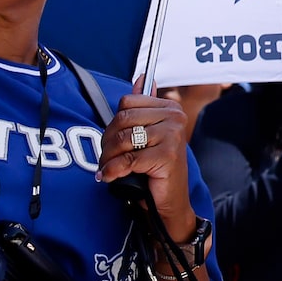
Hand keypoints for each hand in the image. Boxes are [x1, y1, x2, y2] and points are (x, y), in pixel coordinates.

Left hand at [97, 84, 194, 236]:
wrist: (169, 203)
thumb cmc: (156, 170)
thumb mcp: (148, 135)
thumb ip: (144, 107)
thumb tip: (143, 77)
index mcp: (170, 108)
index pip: (127, 102)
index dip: (113, 124)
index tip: (112, 141)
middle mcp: (174, 118)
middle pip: (122, 118)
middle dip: (107, 142)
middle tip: (106, 159)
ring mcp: (172, 135)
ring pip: (123, 138)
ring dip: (108, 158)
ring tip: (108, 168)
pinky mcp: (167, 155)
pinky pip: (128, 159)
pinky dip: (113, 170)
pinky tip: (111, 177)